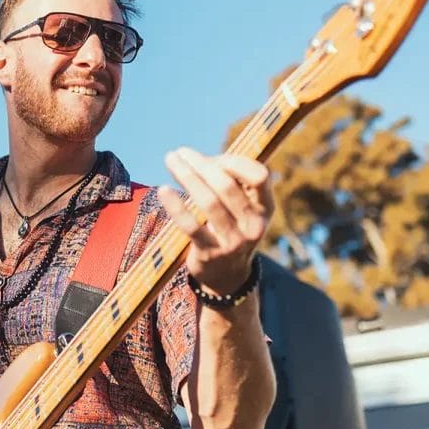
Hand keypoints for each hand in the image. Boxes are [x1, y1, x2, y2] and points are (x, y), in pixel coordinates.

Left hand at [159, 149, 272, 294]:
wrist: (227, 276)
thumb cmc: (230, 228)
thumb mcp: (242, 208)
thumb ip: (229, 183)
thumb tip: (197, 159)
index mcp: (265, 208)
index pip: (259, 176)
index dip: (234, 162)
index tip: (212, 158)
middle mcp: (254, 225)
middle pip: (227, 186)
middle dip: (201, 165)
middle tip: (180, 153)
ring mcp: (233, 241)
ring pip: (208, 202)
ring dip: (187, 177)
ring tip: (171, 160)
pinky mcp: (210, 253)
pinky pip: (190, 226)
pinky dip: (175, 206)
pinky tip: (163, 190)